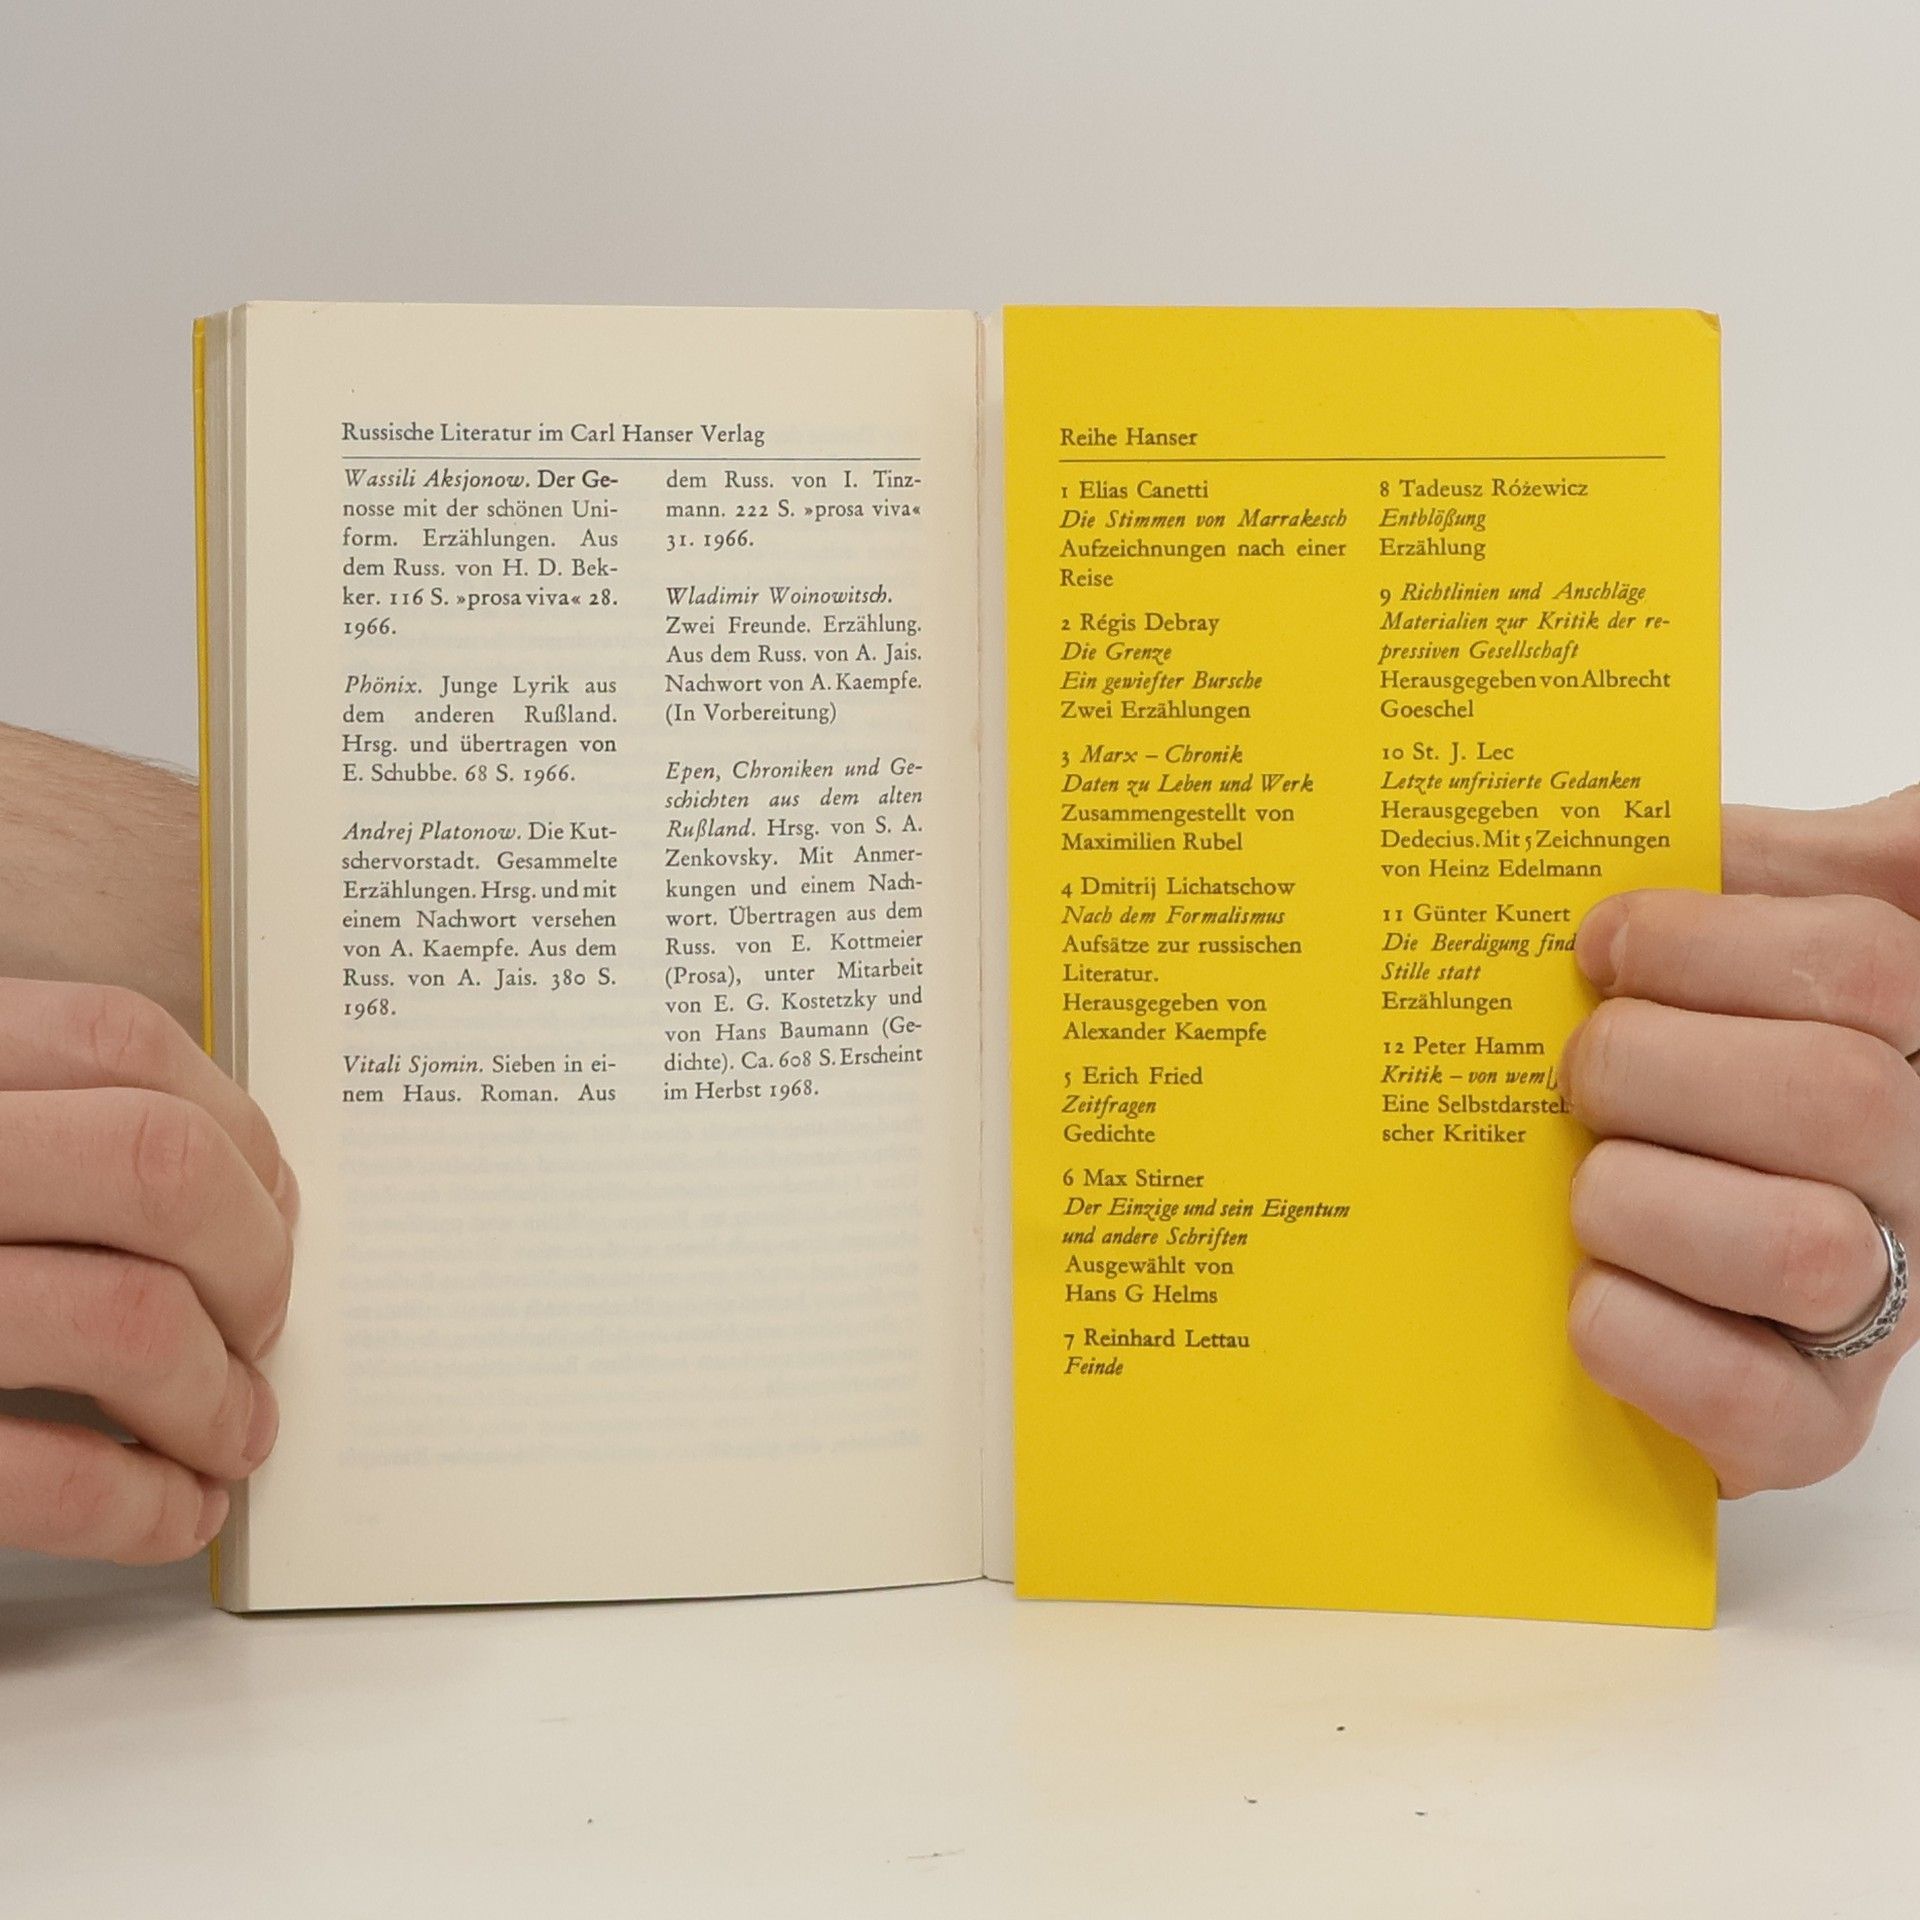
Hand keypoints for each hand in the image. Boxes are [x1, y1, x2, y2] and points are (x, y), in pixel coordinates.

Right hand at [0, 979, 295, 1560]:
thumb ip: (31, 1125)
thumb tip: (248, 1188)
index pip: (119, 1042)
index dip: (232, 1127)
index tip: (270, 1205)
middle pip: (156, 1166)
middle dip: (252, 1258)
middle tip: (262, 1325)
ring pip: (123, 1318)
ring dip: (215, 1396)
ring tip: (235, 1433)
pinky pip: (32, 1473)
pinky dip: (140, 1505)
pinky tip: (174, 1513)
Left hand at [1561, 787, 1919, 1495]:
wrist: (1674, 1263)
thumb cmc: (1709, 1070)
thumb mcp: (1775, 934)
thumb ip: (1781, 868)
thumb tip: (1696, 819)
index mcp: (1910, 1038)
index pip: (1862, 960)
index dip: (1705, 940)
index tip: (1598, 945)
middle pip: (1830, 1094)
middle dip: (1648, 1064)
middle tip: (1573, 1072)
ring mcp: (1880, 1312)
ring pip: (1796, 1246)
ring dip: (1637, 1199)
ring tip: (1580, 1188)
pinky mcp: (1808, 1429)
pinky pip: (1755, 1406)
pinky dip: (1639, 1340)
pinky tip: (1586, 1295)